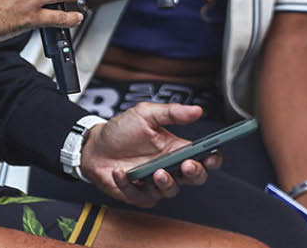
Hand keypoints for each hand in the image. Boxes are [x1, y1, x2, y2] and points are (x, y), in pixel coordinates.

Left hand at [79, 102, 220, 207]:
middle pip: (195, 178)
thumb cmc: (121, 130)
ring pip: (171, 191)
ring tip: (156, 172)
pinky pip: (140, 196)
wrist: (94, 145)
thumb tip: (197, 110)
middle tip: (187, 166)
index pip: (204, 158)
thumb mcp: (144, 114)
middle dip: (195, 174)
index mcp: (176, 149)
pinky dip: (129, 185)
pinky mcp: (138, 195)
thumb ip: (171, 113)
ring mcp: (155, 184)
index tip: (211, 155)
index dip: (212, 159)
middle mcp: (170, 168)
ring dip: (166, 183)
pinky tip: (120, 172)